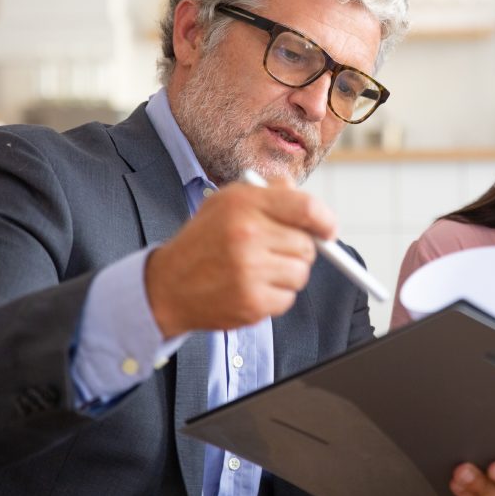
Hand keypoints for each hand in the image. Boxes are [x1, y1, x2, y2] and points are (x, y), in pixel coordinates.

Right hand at [144, 176, 336, 336]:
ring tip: (259, 269)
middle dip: (298, 249)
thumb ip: (268, 193)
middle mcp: (248, 235)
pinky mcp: (251, 303)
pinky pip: (287, 299)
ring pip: (301, 274)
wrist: (167, 285)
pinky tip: (251, 287)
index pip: (307, 209)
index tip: (327, 229)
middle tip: (274, 250)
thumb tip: (302, 195)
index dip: (325, 220)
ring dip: (287, 274)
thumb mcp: (227, 202)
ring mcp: (250, 271)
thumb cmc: (203, 240)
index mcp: (244, 203)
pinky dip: (275, 296)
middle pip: (307, 245)